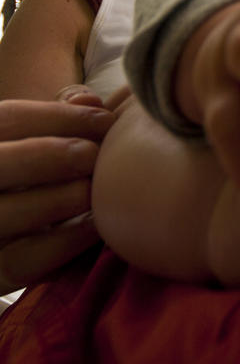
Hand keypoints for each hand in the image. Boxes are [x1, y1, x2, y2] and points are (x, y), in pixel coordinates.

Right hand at [0, 92, 114, 293]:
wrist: (18, 234)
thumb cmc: (37, 173)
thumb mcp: (38, 140)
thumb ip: (59, 117)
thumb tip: (89, 100)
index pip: (8, 119)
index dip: (58, 117)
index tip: (105, 119)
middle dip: (52, 156)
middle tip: (95, 155)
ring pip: (5, 214)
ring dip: (58, 200)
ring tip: (96, 191)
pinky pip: (21, 263)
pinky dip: (62, 243)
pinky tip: (95, 227)